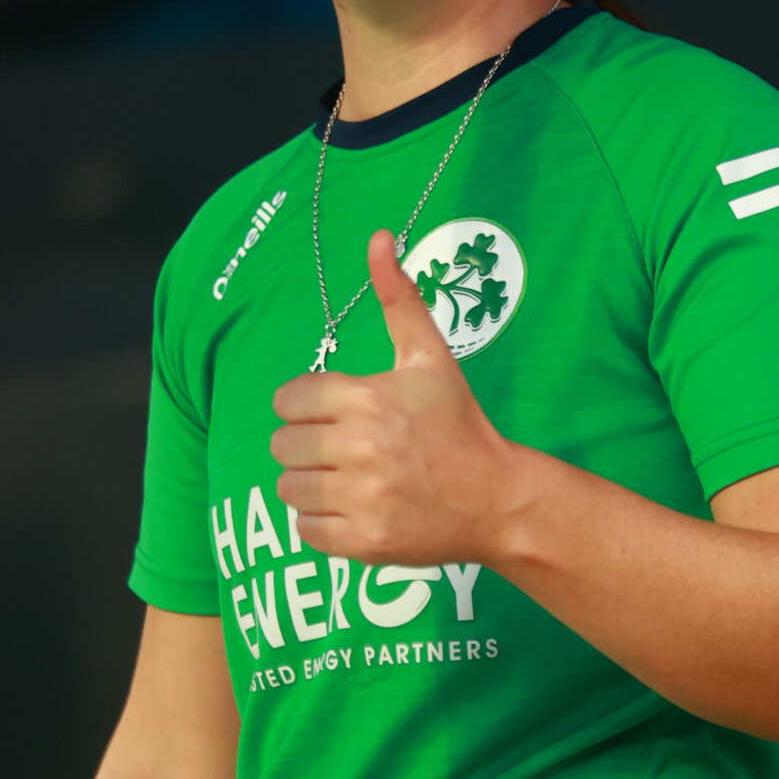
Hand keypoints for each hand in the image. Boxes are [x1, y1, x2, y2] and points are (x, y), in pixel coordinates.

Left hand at [272, 230, 514, 564]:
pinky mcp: (362, 541)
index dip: (308, 405)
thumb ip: (398, 298)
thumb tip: (378, 236)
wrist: (497, 498)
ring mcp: (360, 498)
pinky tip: (354, 507)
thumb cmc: (457, 423)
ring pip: (288, 488)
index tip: (338, 413)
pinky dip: (322, 522)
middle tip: (344, 448)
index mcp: (365, 398)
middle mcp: (358, 448)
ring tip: (346, 478)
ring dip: (309, 484)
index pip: (288, 399)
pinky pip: (306, 530)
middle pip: (282, 444)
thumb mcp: (429, 356)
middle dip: (306, 444)